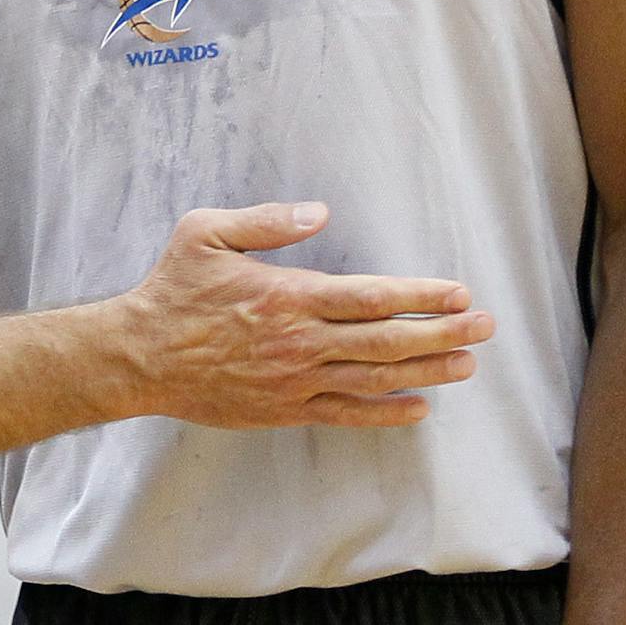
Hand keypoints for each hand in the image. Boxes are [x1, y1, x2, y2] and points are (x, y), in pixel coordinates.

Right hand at [121, 202, 491, 428]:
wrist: (140, 356)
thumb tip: (317, 212)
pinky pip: (347, 414)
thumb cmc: (172, 289)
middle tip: (485, 326)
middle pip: (387, 340)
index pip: (370, 296)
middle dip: (443, 332)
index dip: (420, 295)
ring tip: (468, 364)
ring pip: (376, 379)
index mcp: (288, 296)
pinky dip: (386, 413)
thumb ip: (265, 220)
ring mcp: (296, 380)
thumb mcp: (205, 233)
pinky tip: (419, 407)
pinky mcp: (286, 408)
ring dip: (427, 371)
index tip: (457, 291)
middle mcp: (301, 341)